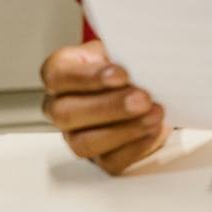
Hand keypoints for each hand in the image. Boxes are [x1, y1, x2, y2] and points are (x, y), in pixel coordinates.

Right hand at [39, 39, 169, 174]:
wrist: (149, 89)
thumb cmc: (128, 65)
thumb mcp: (123, 50)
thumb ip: (124, 52)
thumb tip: (141, 59)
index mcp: (60, 73)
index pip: (57, 76)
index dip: (87, 77)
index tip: (121, 74)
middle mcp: (61, 107)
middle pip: (67, 113)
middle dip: (109, 107)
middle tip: (142, 98)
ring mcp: (76, 137)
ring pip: (85, 143)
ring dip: (124, 129)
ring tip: (155, 114)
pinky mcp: (100, 159)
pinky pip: (111, 161)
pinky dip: (136, 146)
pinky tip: (154, 130)